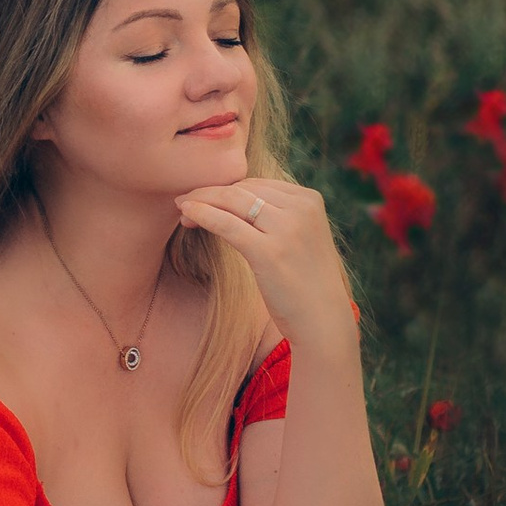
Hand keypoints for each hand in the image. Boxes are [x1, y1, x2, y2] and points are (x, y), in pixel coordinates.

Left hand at [173, 174, 352, 350]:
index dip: (226, 188)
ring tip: (182, 209)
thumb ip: (280, 216)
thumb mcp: (301, 238)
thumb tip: (236, 201)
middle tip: (185, 202)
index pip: (257, 183)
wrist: (323, 322)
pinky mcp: (269, 252)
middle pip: (243, 188)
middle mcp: (301, 209)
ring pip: (232, 201)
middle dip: (210, 192)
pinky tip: (186, 214)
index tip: (204, 198)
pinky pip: (226, 224)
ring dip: (201, 201)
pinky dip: (202, 214)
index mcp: (310, 200)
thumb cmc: (306, 284)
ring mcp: (287, 229)